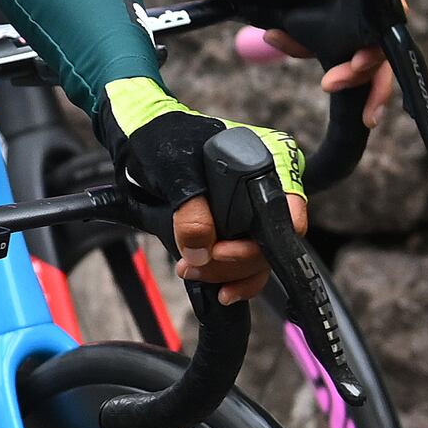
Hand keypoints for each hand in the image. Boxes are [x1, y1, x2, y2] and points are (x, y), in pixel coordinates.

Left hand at [99, 78, 297, 299]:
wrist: (139, 142)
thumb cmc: (163, 139)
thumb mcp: (173, 167)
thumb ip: (189, 207)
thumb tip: (202, 250)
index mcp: (267, 160)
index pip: (288, 207)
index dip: (270, 238)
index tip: (227, 252)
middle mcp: (268, 188)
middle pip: (271, 240)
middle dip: (235, 261)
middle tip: (199, 263)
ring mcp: (253, 212)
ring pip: (260, 258)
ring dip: (228, 273)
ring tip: (191, 271)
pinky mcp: (236, 231)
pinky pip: (247, 264)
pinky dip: (233, 279)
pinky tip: (217, 288)